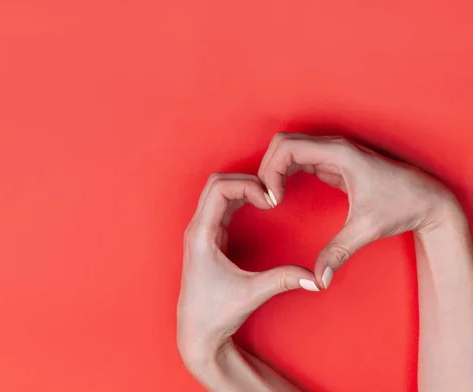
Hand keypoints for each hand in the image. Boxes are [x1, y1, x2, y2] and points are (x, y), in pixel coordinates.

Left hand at [177, 173, 318, 378]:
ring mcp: (202, 232)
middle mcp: (197, 228)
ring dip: (243, 189)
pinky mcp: (210, 238)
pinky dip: (241, 200)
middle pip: (216, 183)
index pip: (219, 189)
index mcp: (200, 235)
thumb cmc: (215, 314)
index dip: (247, 185)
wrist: (197, 332)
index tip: (270, 200)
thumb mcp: (252, 294)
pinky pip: (222, 206)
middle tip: (271, 194)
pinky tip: (259, 207)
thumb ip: (283, 280)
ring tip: (268, 198)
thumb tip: (316, 278)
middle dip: (246, 181)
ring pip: (218, 193)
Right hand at [258, 132, 457, 288]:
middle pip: (282, 143)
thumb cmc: (403, 206)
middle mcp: (333, 147)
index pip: (287, 147)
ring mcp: (333, 153)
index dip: (271, 171)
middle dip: (267, 168)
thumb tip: (318, 280)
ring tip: (272, 198)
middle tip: (266, 199)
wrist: (429, 199)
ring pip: (289, 149)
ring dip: (274, 170)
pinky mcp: (334, 162)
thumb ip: (338, 252)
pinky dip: (285, 172)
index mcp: (339, 153)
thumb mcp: (367, 230)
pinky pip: (299, 159)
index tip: (273, 200)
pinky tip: (282, 193)